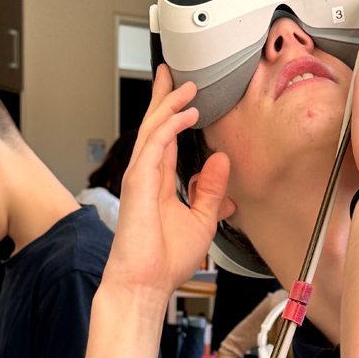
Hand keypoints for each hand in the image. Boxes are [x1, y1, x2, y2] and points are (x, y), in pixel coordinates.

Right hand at [104, 65, 234, 301]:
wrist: (145, 284)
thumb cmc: (165, 261)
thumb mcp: (202, 220)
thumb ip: (211, 190)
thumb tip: (221, 161)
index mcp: (160, 184)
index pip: (166, 140)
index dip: (174, 115)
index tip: (185, 96)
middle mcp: (147, 176)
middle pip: (155, 126)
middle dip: (164, 97)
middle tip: (173, 73)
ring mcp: (140, 177)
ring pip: (154, 129)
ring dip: (170, 104)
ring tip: (187, 85)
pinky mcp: (138, 181)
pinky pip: (155, 144)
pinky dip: (171, 125)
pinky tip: (187, 113)